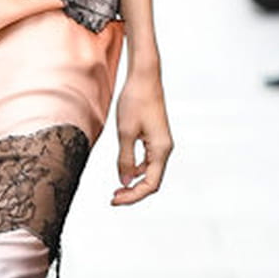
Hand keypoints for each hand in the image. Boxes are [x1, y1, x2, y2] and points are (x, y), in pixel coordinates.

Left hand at [112, 68, 172, 205]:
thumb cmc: (134, 101)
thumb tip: (124, 182)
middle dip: (133, 192)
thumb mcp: (125, 133)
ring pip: (150, 173)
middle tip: (113, 198)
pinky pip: (148, 162)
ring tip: (116, 189)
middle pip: (152, 181)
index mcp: (161, 150)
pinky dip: (135, 170)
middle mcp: (165, 149)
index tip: (114, 199)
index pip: (151, 184)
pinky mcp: (155, 138)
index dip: (133, 196)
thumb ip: (124, 160)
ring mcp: (161, 144)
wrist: (144, 78)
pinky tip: (123, 172)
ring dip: (134, 182)